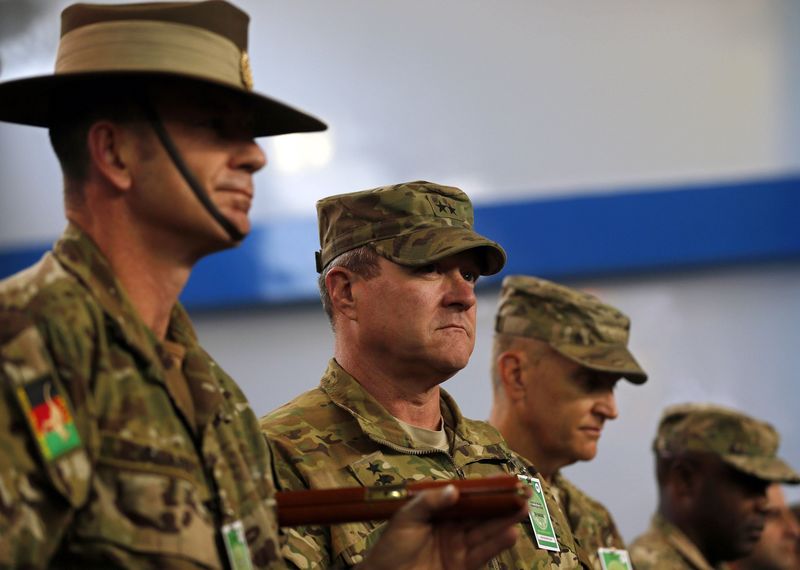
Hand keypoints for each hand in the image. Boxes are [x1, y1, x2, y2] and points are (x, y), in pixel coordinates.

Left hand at [358, 484, 527, 569]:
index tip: (505, 479)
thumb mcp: (406, 517)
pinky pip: (482, 553)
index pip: (467, 495)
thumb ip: (429, 502)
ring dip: (505, 521)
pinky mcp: (462, 565)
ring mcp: (458, 546)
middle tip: (523, 493)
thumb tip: (454, 490)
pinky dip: (497, 544)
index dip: (485, 488)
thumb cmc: (391, 546)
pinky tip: (510, 533)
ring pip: (486, 531)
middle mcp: (453, 526)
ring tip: (522, 510)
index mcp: (440, 510)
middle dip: (502, 503)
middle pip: (481, 512)